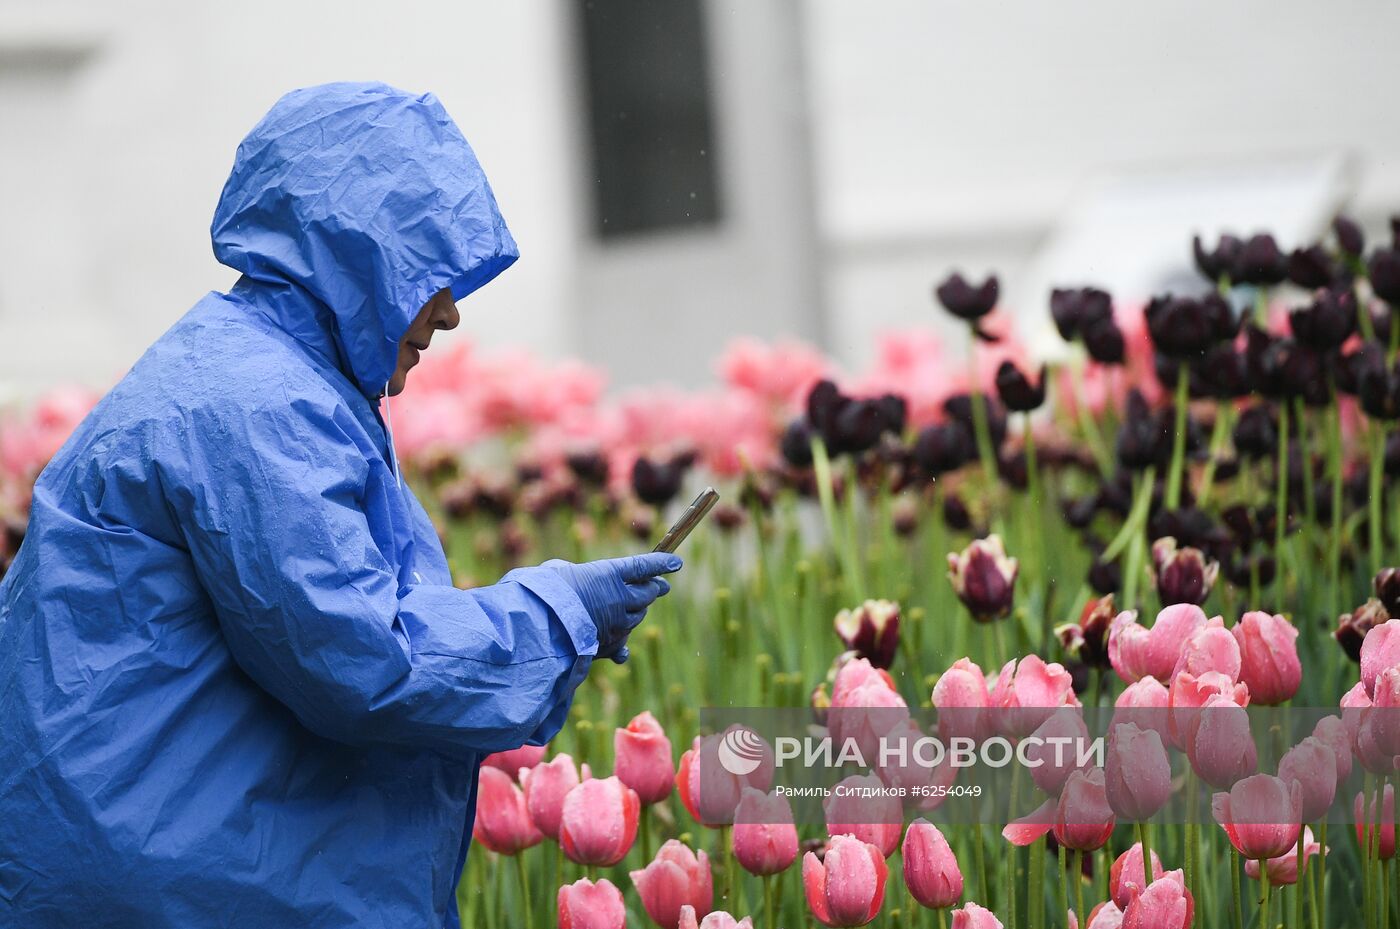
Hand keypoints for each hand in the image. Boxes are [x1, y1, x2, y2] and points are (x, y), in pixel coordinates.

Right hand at [543, 553, 682, 662]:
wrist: (539, 629)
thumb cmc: (543, 593)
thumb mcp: (558, 571)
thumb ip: (574, 573)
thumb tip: (573, 579)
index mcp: (609, 574)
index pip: (643, 566)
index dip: (662, 563)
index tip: (677, 563)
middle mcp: (619, 599)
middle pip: (647, 593)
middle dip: (655, 589)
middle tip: (660, 587)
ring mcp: (617, 624)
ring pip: (638, 617)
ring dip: (638, 611)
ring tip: (635, 608)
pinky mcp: (608, 645)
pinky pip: (623, 645)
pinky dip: (623, 645)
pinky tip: (623, 650)